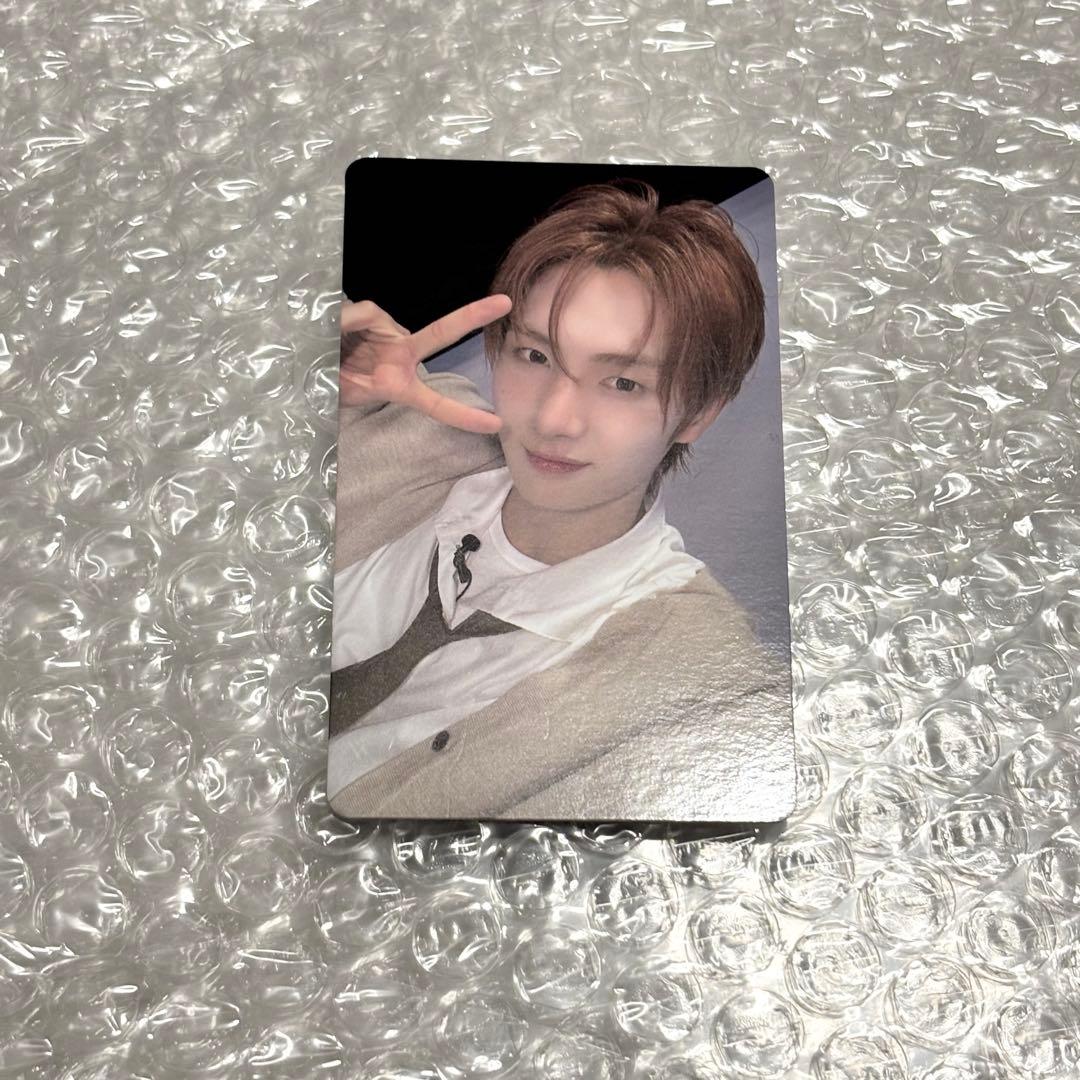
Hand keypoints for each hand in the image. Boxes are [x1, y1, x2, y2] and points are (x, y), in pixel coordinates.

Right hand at [339, 295, 510, 433]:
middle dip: (472, 317)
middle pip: (440, 334)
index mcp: (397, 386)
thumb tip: (365, 318)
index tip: (496, 425)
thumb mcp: (338, 389)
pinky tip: (331, 330)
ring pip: (380, 319)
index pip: (436, 404)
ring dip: (349, 331)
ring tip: (327, 348)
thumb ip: (356, 370)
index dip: (463, 416)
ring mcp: (387, 333)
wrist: (300, 363)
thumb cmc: (322, 384)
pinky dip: (343, 320)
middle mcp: (399, 355)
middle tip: (505, 303)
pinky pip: (364, 312)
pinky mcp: (372, 315)